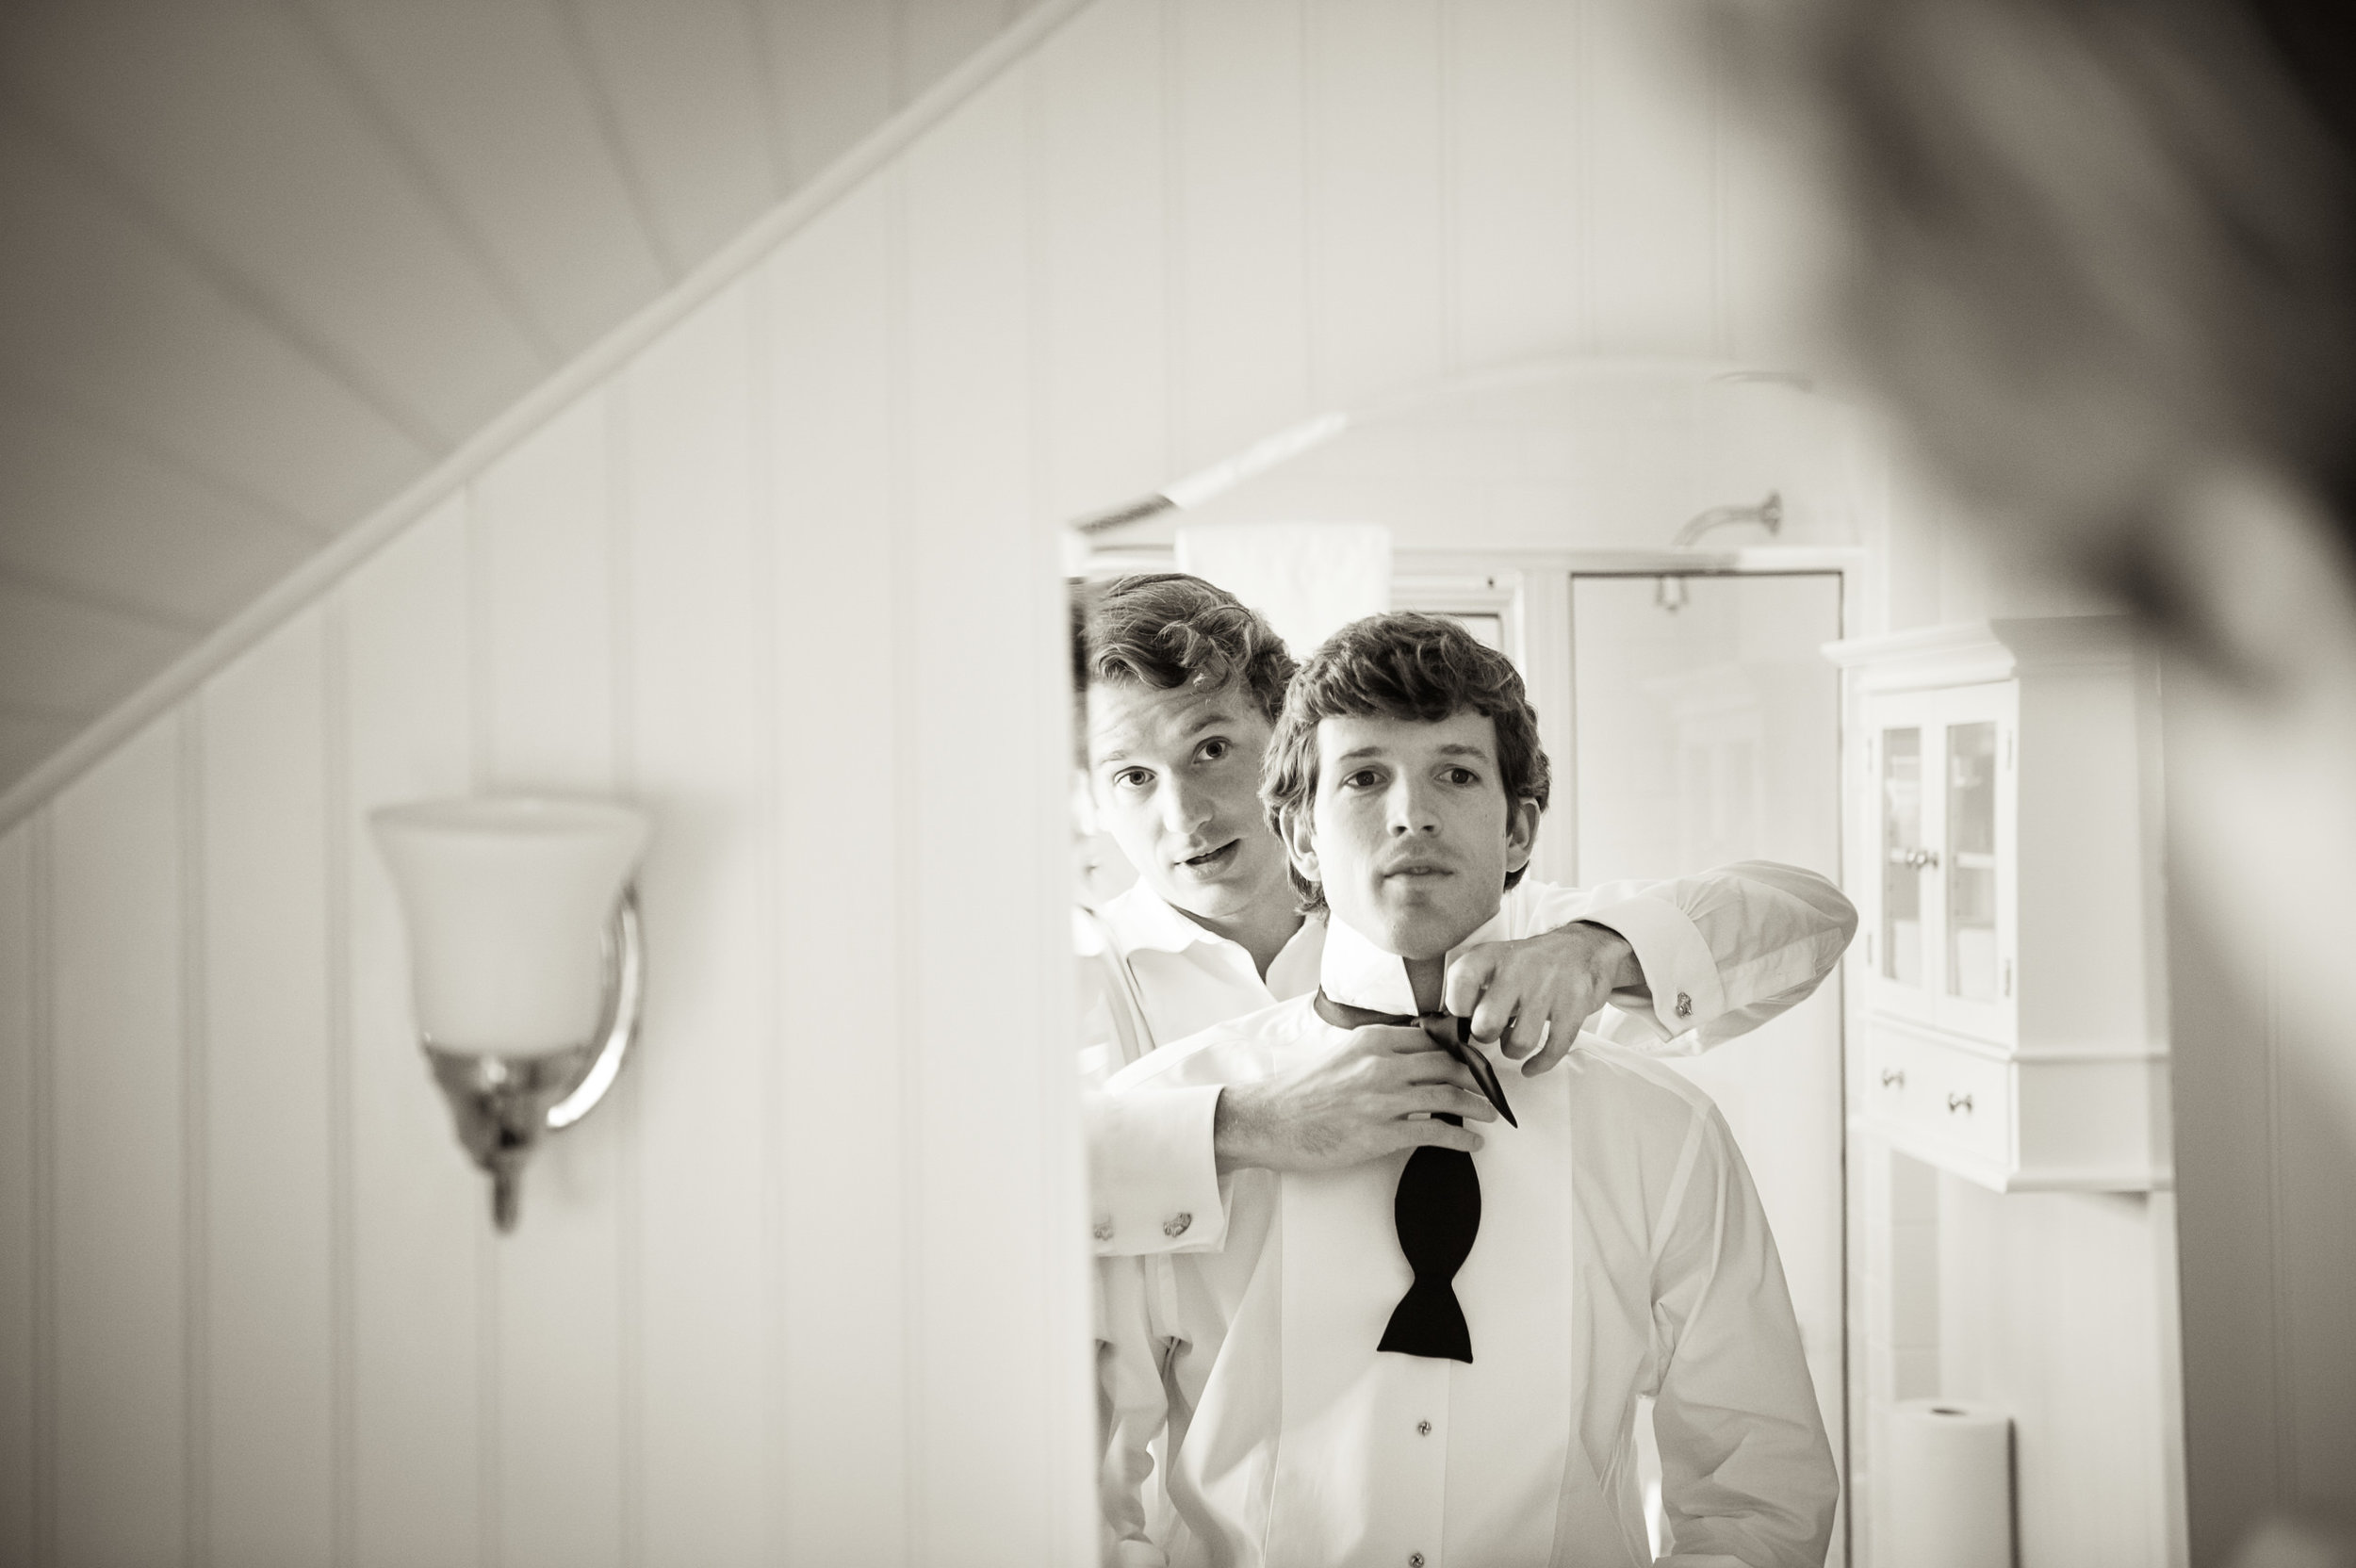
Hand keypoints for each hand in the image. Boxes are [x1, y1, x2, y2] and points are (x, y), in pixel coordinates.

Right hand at [1212, 1025, 1496, 1172]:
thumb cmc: (1301, 1092)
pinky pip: (1435, 1133)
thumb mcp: (1340, 1054)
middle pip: (1448, 1065)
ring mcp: (1384, 1099)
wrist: (1270, 1122)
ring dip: (1478, 1107)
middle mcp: (1382, 1064)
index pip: (1432, 1038)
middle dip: (1478, 1078)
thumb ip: (1375, 1051)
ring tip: (1491, 1114)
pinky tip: (1473, 1142)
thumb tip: (1410, 1055)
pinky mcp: (1382, 1133)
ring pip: (1449, 1097)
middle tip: (1494, 1087)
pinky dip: (1461, 1137)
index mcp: (1372, 1039)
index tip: (1477, 1060)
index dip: (1461, 1051)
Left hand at [1442, 920, 1640, 1077]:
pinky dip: (1539, 1064)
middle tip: (1491, 1031)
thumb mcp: (1496, 961)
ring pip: (1520, 1042)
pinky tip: (1531, 1065)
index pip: (1461, 979)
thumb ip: (1472, 987)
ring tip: (1514, 1040)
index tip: (1466, 1011)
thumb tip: (1449, 1028)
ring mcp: (1549, 986)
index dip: (1457, 1005)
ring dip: (1513, 1050)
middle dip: (1485, 1035)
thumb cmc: (1530, 965)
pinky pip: (1553, 1048)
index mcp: (1493, 955)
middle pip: (1487, 1022)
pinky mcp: (1574, 1004)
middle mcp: (1519, 968)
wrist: (1582, 949)